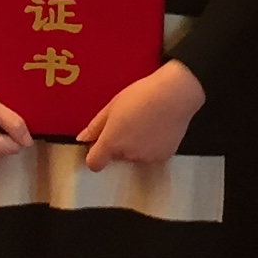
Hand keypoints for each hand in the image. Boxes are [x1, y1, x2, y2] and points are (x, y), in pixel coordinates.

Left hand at [77, 59, 205, 170]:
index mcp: (111, 142)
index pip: (94, 163)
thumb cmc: (143, 95)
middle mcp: (127, 154)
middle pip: (116, 157)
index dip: (95, 155)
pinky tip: (156, 128)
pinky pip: (152, 155)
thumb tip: (82, 138)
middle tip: (128, 123)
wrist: (175, 94)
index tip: (99, 146)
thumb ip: (95, 126)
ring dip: (136, 145)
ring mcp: (146, 157)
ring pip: (135, 156)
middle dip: (119, 144)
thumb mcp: (113, 105)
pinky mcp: (163, 157)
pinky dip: (152, 146)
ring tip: (145, 123)